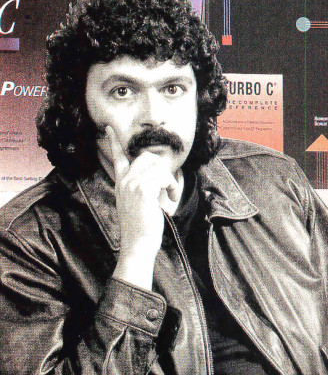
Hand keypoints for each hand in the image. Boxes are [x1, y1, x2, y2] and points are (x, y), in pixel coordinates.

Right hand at [108, 126, 179, 289]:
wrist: (138, 245)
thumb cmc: (142, 226)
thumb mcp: (137, 202)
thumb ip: (141, 185)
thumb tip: (156, 172)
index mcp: (121, 183)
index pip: (116, 158)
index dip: (113, 142)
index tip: (108, 129)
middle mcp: (124, 182)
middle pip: (146, 157)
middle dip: (162, 168)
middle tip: (168, 185)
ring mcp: (132, 185)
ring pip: (157, 166)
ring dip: (170, 179)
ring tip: (170, 193)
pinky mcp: (142, 191)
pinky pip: (163, 176)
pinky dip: (172, 186)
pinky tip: (171, 197)